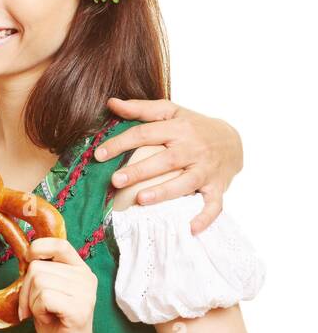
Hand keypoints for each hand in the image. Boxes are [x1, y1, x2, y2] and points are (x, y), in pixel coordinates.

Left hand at [17, 237, 96, 332]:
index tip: (29, 264)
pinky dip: (37, 311)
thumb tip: (24, 256)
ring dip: (32, 302)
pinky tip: (48, 319)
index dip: (37, 249)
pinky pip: (44, 298)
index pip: (58, 244)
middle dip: (26, 290)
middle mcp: (85, 277)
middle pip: (37, 267)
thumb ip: (42, 272)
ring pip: (38, 282)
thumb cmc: (55, 322)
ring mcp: (85, 293)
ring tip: (45, 314)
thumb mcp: (47, 290)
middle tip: (35, 308)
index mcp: (79, 269)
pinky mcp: (79, 309)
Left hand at [96, 97, 242, 233]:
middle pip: (165, 160)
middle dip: (139, 171)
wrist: (233, 141)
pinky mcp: (217, 187)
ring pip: (185, 182)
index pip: (146, 133)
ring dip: (164, 192)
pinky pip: (213, 205)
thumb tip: (111, 103)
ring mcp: (206, 169)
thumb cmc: (194, 127)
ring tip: (141, 200)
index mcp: (179, 128)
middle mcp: (193, 148)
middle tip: (115, 180)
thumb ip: (141, 109)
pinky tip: (189, 229)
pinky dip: (204, 217)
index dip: (121, 143)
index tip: (99, 155)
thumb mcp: (172, 112)